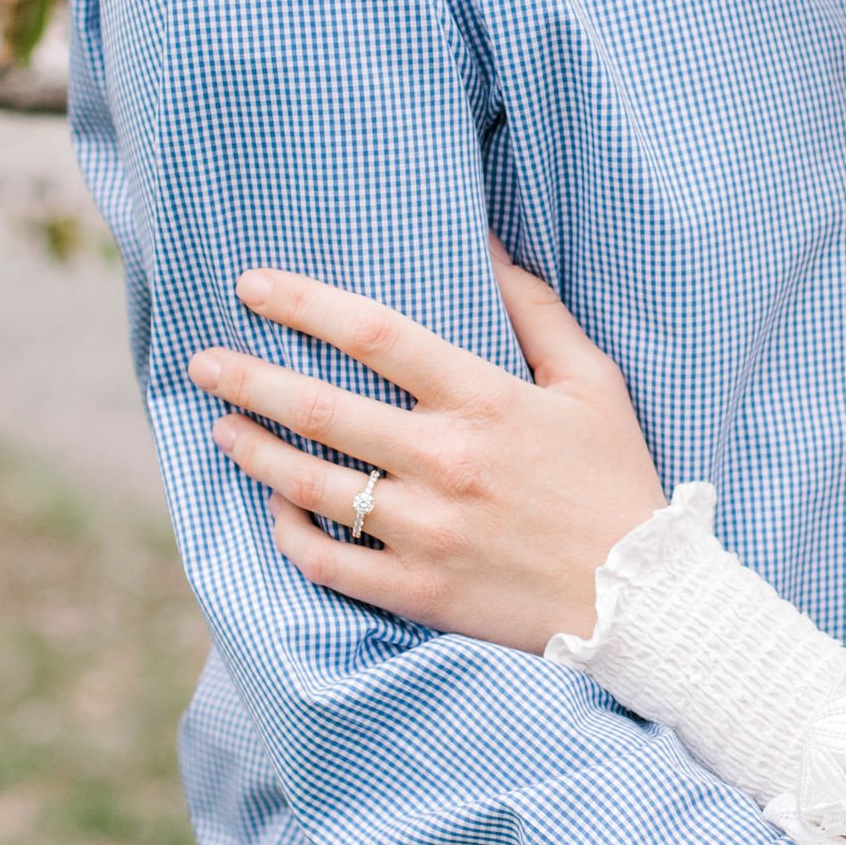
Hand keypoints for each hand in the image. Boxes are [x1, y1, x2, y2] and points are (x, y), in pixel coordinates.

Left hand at [187, 248, 667, 649]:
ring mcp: (428, 531)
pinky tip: (274, 511)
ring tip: (222, 430)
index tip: (252, 286)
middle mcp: (447, 462)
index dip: (304, 303)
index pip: (375, 334)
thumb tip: (487, 243)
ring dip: (255, 452)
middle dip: (249, 380)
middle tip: (202, 362)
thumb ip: (536, 310)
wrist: (643, 601)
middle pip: (321, 409)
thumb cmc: (616, 480)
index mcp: (486, 401)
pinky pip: (329, 563)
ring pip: (311, 486)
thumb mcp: (592, 382)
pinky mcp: (420, 591)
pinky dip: (291, 536)